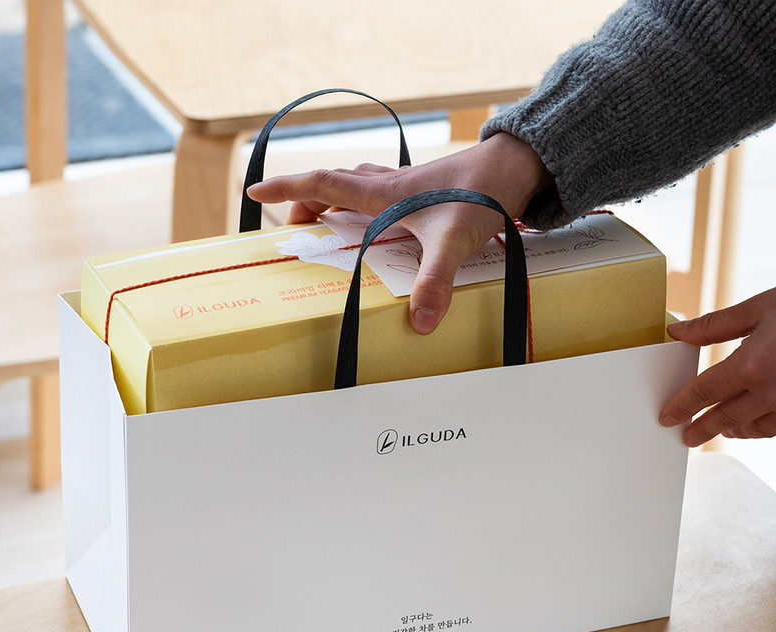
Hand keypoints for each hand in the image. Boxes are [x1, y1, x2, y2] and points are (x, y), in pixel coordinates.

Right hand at [247, 133, 552, 333]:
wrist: (518, 166)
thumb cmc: (483, 192)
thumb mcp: (453, 239)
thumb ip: (434, 280)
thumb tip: (419, 322)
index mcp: (384, 193)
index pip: (323, 183)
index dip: (287, 187)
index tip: (256, 190)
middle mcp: (390, 185)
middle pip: (336, 185)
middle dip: (307, 201)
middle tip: (295, 224)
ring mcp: (409, 187)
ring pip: (359, 186)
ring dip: (337, 199)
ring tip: (329, 222)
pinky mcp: (427, 192)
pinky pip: (384, 193)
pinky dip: (368, 204)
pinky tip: (384, 222)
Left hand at [660, 281, 775, 445]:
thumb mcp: (760, 308)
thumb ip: (714, 326)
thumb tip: (677, 333)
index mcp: (751, 365)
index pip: (703, 393)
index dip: (681, 407)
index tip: (667, 417)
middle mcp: (773, 392)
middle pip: (726, 418)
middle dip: (703, 428)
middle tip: (687, 436)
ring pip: (758, 428)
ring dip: (736, 429)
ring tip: (724, 427)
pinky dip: (770, 426)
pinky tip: (762, 421)